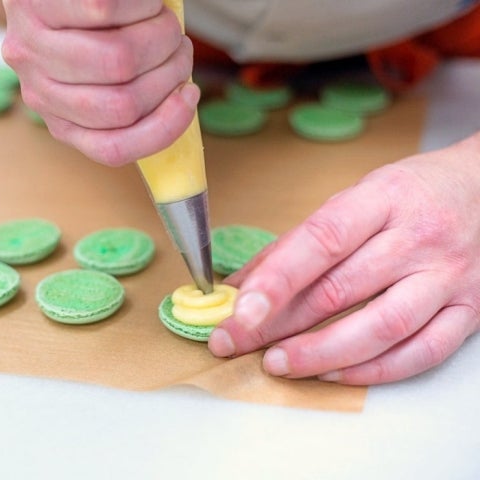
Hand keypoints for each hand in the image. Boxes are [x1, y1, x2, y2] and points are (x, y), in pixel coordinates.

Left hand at [1, 0, 199, 165]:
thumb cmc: (80, 30)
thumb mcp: (101, 78)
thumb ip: (135, 95)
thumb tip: (183, 99)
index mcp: (63, 123)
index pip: (114, 149)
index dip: (164, 128)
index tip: (191, 94)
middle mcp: (40, 93)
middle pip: (125, 103)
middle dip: (171, 71)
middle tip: (179, 45)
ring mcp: (34, 49)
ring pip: (119, 59)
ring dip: (161, 35)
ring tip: (164, 18)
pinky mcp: (37, 5)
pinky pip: (106, 10)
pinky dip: (143, 4)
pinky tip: (146, 0)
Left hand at [209, 133, 479, 384]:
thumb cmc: (415, 193)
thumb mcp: (359, 197)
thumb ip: (303, 241)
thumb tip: (244, 283)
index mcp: (384, 198)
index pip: (321, 240)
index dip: (275, 279)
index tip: (237, 309)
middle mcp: (419, 238)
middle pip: (341, 290)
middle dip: (278, 324)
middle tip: (234, 342)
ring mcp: (448, 277)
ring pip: (381, 327)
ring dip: (321, 353)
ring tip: (277, 363)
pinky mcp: (471, 310)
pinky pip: (422, 351)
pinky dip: (374, 370)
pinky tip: (334, 373)